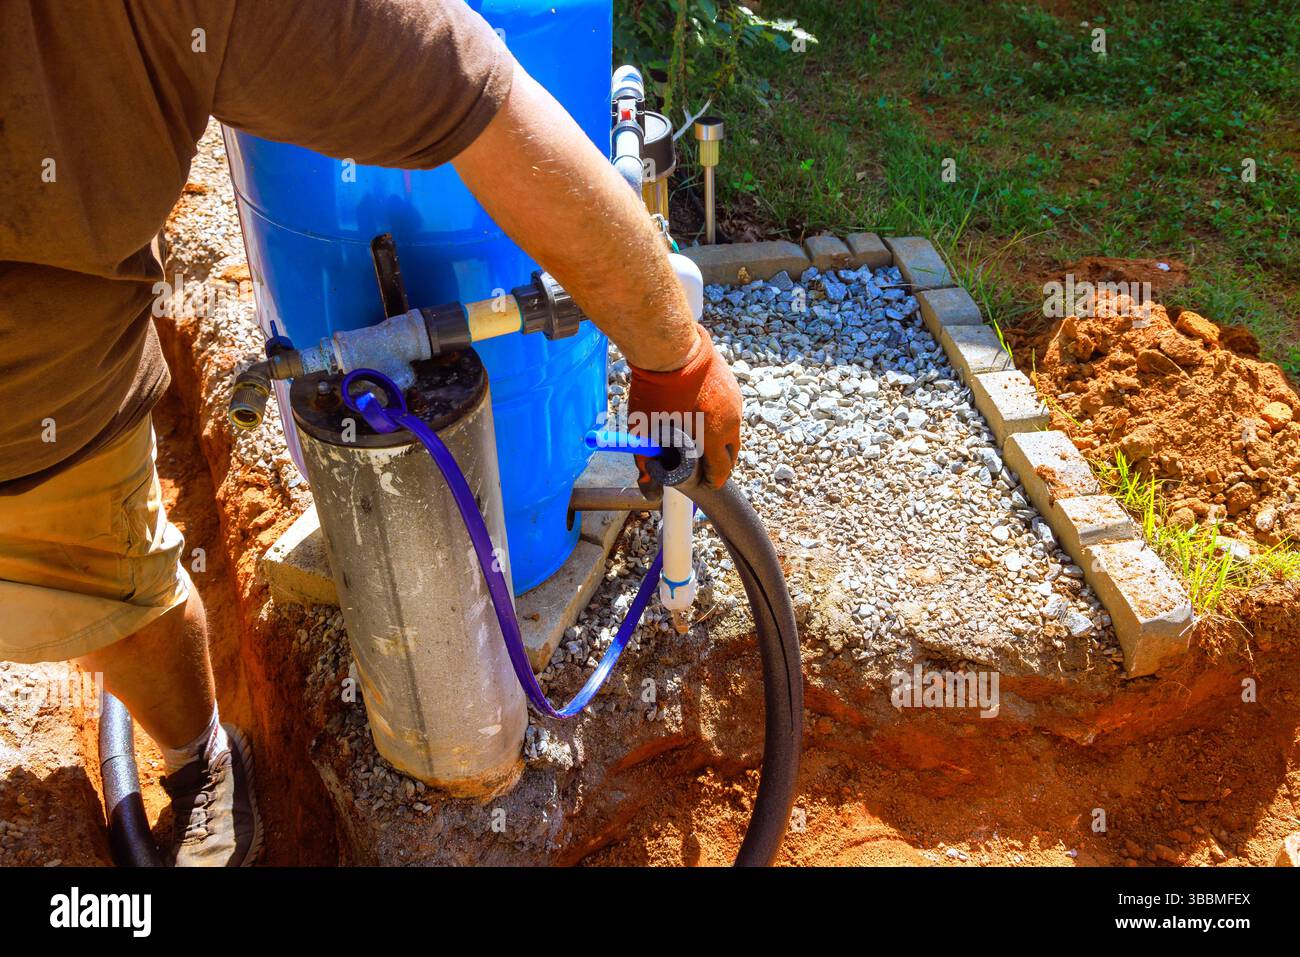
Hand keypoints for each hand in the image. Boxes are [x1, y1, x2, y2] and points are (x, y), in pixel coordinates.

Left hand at [627, 325, 741, 489]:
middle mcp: (731, 421)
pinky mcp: (731, 384)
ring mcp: (734, 400)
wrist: (670, 349)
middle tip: (704, 464)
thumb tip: (649, 489)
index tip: (705, 483)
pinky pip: (730, 409)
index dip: (713, 480)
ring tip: (700, 437)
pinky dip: (719, 416)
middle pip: (732, 452)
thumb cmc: (657, 392)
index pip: (722, 470)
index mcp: (714, 437)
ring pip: (732, 429)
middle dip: (720, 462)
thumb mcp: (645, 432)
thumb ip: (646, 463)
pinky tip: (702, 412)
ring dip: (720, 437)